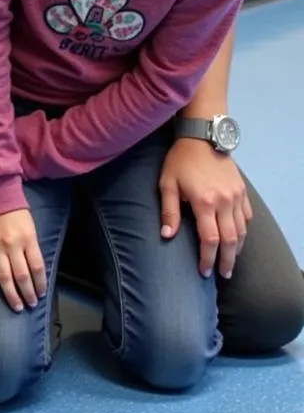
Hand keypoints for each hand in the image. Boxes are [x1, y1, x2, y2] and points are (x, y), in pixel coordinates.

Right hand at [0, 208, 46, 311]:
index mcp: (28, 240)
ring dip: (11, 294)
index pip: (37, 268)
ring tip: (16, 306)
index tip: (41, 294)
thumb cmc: (16, 212)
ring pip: (4, 276)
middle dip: (28, 293)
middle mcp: (12, 246)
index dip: (40, 284)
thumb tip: (35, 271)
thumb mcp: (31, 228)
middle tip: (31, 305)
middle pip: (22, 276)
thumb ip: (32, 248)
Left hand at [159, 137, 251, 278]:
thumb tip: (167, 236)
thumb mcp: (167, 183)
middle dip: (226, 261)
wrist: (202, 138)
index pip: (209, 240)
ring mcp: (236, 197)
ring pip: (242, 231)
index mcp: (204, 202)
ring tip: (230, 261)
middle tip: (222, 275)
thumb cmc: (180, 160)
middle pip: (230, 241)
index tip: (204, 271)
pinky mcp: (242, 191)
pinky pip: (247, 218)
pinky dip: (243, 232)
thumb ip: (168, 211)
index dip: (207, 258)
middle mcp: (224, 202)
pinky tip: (237, 240)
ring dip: (236, 249)